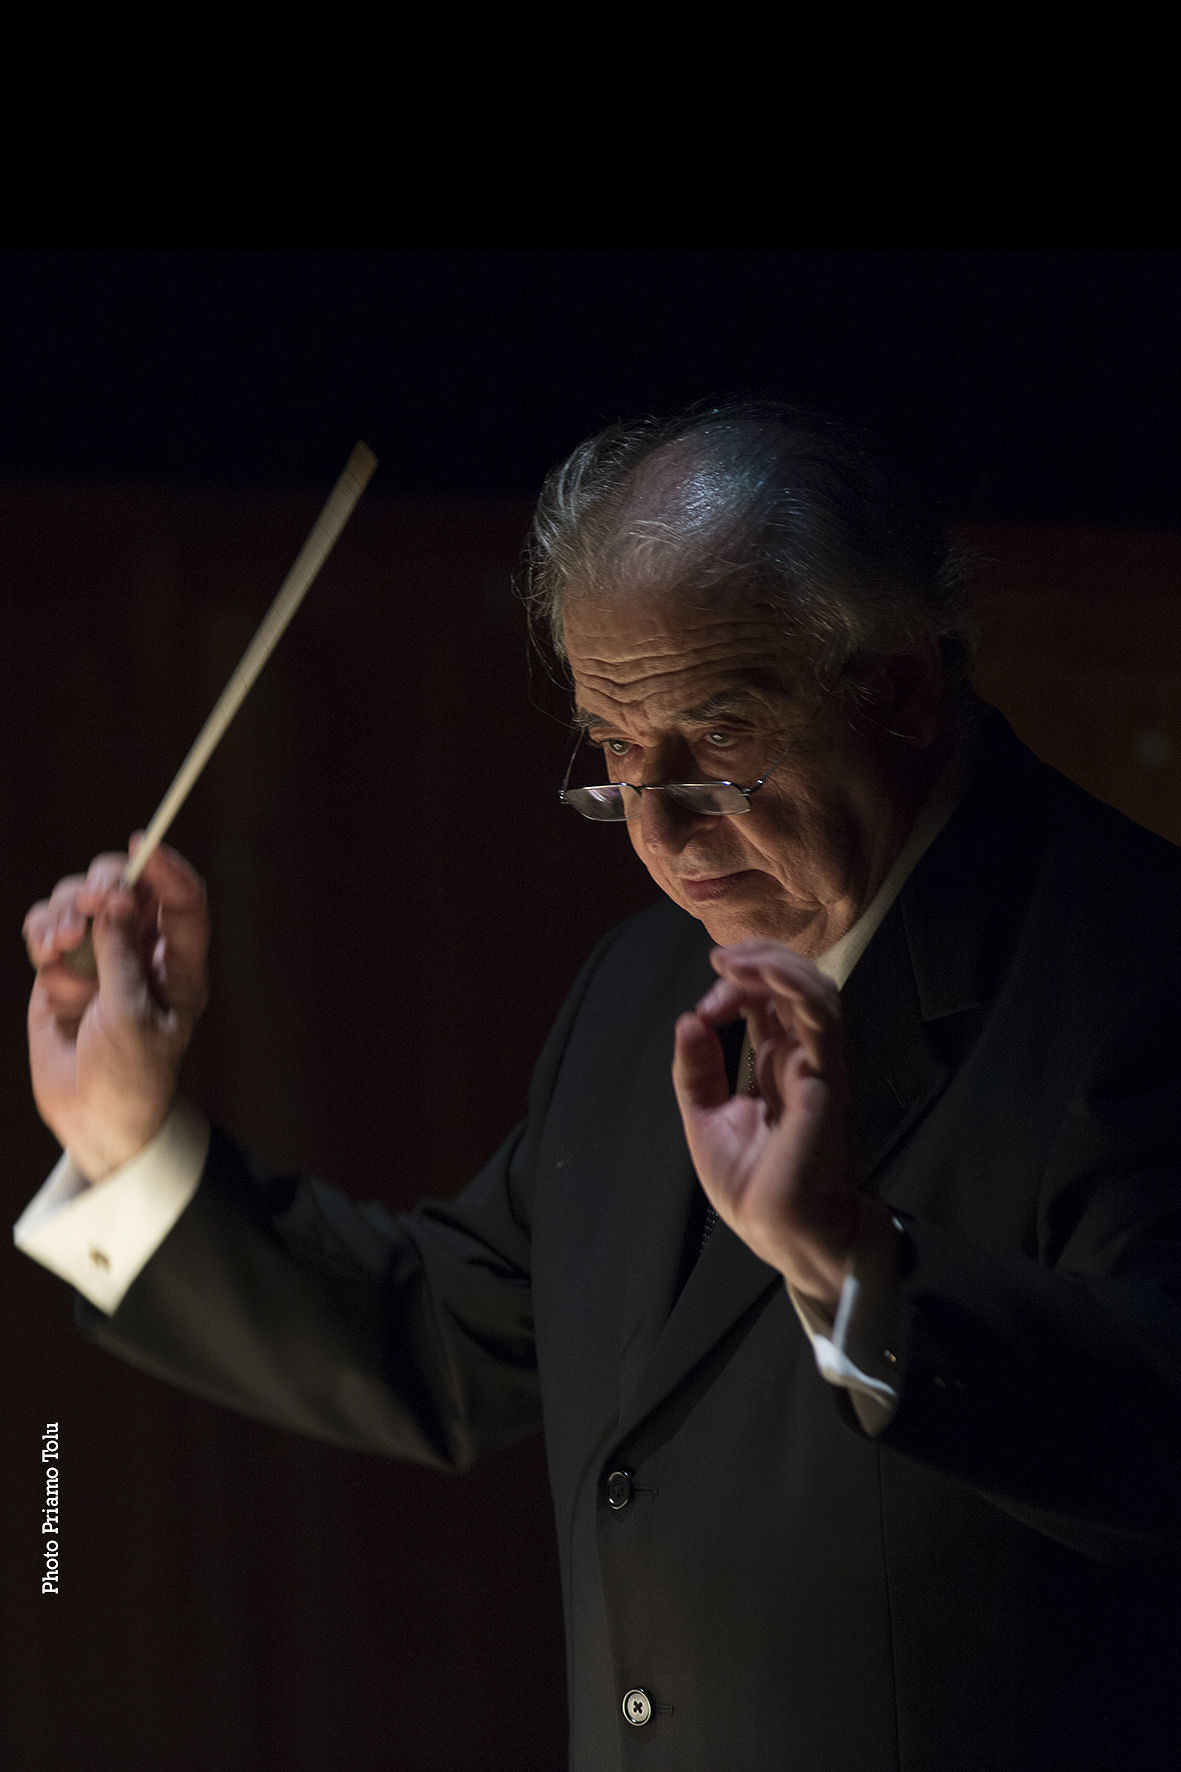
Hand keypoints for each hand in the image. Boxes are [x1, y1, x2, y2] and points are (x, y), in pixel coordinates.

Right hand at [23, 841, 208, 1179]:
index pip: (182, 900)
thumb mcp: (132, 1017)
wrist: (93, 1117)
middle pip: (128, 887)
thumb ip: (122, 958)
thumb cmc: (131, 1075)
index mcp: (177, 963)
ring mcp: (98, 958)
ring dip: (67, 907)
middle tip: (94, 901)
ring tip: (62, 943)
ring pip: (81, 900)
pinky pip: (48, 927)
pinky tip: (47, 951)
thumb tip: (119, 901)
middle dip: (106, 881)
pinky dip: (43, 928)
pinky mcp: (59, 971)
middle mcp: (140, 952)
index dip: (167, 867)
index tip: (141, 845)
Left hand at [672, 940, 875, 1310]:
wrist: (781, 1233)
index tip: (706, 1003)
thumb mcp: (706, 1119)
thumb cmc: (752, 1186)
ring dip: (777, 965)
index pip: (766, 1002)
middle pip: (794, 985)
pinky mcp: (825, 1081)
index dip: (737, 987)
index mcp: (775, 1064)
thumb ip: (697, 1071)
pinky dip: (795, 988)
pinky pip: (823, 1022)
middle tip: (721, 959)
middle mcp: (801, 1058)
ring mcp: (818, 1066)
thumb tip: (688, 1019)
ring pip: (816, 992)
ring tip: (736, 960)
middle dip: (758, 960)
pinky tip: (765, 973)